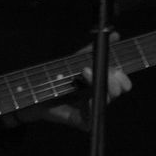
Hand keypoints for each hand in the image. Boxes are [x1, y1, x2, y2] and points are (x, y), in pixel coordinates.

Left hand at [12, 35, 132, 129]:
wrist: (33, 93)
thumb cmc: (54, 77)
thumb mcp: (75, 60)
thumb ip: (94, 50)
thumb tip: (116, 35)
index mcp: (101, 83)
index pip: (121, 82)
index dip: (123, 77)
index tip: (116, 69)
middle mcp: (99, 96)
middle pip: (118, 91)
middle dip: (113, 78)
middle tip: (99, 68)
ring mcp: (91, 109)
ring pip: (107, 100)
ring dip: (100, 85)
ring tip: (85, 71)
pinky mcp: (83, 121)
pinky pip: (94, 116)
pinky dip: (92, 105)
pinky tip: (87, 97)